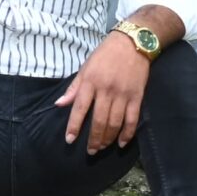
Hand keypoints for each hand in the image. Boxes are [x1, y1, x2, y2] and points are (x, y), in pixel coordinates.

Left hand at [57, 30, 152, 150]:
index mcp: (90, 82)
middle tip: (90, 151)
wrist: (132, 44)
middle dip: (93, 139)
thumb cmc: (104, 55)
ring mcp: (123, 94)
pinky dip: (128, 133)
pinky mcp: (137, 97)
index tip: (69, 139)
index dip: (74, 125)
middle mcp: (106, 90)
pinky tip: (122, 143)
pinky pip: (132, 119)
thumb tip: (59, 104)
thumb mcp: (85, 68)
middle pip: (99, 120)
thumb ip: (74, 88)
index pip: (80, 108)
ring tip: (102, 147)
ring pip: (115, 123)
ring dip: (108, 139)